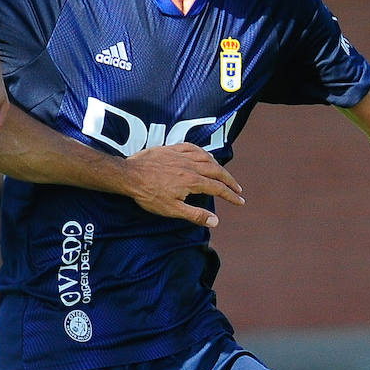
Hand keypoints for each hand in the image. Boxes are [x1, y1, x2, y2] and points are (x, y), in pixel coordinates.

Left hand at [122, 143, 244, 227]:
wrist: (129, 175)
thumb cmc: (148, 194)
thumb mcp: (172, 210)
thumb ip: (195, 215)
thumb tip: (216, 221)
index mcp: (193, 181)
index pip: (218, 189)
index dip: (231, 196)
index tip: (240, 201)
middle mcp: (191, 166)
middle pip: (217, 172)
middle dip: (230, 181)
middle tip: (238, 189)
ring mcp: (182, 156)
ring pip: (207, 158)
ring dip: (219, 167)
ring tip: (224, 175)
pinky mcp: (172, 149)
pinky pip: (194, 148)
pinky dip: (204, 152)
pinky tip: (205, 156)